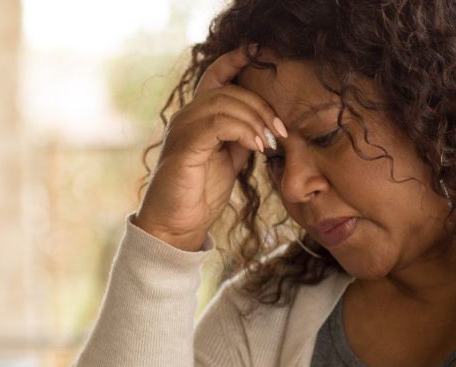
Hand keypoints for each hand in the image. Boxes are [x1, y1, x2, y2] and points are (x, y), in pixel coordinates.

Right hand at [134, 46, 287, 250]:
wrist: (175, 227)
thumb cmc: (199, 195)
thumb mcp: (228, 161)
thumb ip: (241, 138)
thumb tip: (266, 126)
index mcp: (197, 117)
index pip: (215, 75)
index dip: (235, 59)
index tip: (260, 51)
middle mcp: (186, 117)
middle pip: (229, 90)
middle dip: (261, 106)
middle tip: (280, 131)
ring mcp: (182, 129)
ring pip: (224, 103)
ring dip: (255, 119)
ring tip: (269, 143)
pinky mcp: (184, 146)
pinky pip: (218, 123)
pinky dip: (243, 131)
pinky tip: (257, 148)